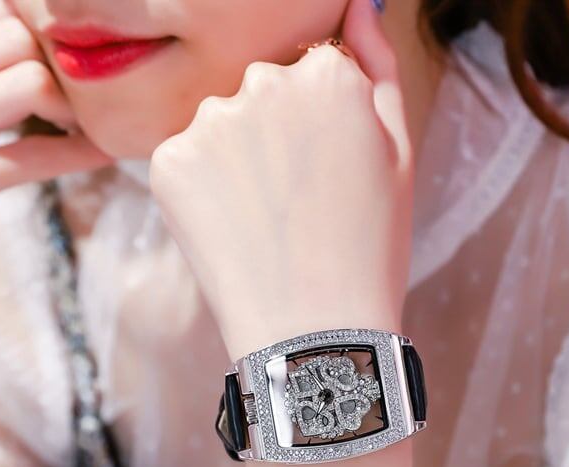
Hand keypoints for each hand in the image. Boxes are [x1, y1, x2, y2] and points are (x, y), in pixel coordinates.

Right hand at [0, 0, 112, 319]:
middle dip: (58, 66)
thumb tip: (26, 39)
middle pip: (12, 37)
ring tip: (78, 128)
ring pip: (27, 83)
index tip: (62, 60)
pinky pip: (31, 156)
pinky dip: (79, 153)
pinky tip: (102, 153)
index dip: (36, 30)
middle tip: (77, 101)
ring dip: (70, 107)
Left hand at [149, 0, 413, 361]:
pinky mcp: (169, 162)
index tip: (328, 176)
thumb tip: (361, 2)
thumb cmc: (369, 249)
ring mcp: (211, 121)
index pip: (315, 72)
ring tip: (265, 223)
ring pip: (222, 123)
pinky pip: (186, 159)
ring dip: (237, 159)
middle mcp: (264, 81)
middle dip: (278, 134)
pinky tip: (232, 230)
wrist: (316, 331)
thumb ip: (378, 66)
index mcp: (328, 74)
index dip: (322, 128)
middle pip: (264, 89)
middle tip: (298, 205)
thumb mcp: (398, 155)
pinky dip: (203, 189)